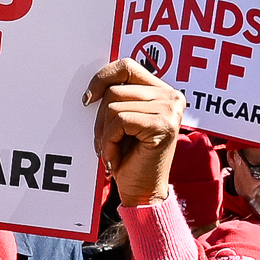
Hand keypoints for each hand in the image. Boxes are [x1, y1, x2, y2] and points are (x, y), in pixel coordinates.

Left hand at [87, 57, 185, 209]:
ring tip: (112, 151)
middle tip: (105, 142)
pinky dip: (109, 142)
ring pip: (113, 105)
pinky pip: (119, 121)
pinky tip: (116, 158)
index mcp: (162, 92)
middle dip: (100, 118)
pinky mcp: (162, 124)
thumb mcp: (122, 122)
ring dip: (104, 133)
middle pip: (115, 89)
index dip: (102, 78)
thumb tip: (93, 85)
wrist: (143, 193)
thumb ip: (118, 98)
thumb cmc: (130, 159)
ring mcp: (170, 110)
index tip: (88, 99)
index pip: (126, 65)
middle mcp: (171, 97)